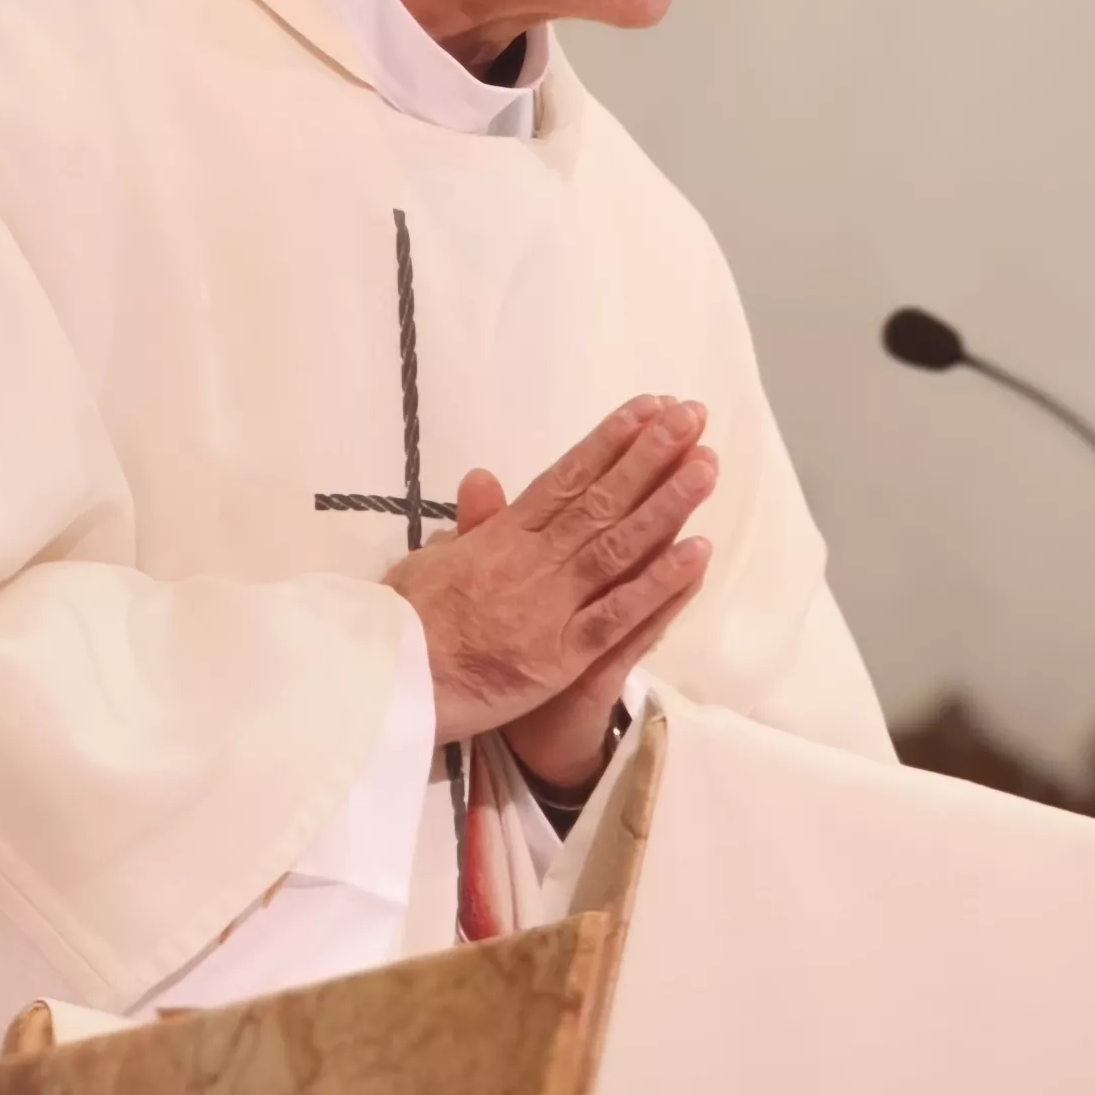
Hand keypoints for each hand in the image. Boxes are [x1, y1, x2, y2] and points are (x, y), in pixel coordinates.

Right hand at [381, 396, 717, 747]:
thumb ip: (468, 526)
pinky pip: (619, 615)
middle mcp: (531, 561)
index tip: (647, 409)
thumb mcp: (427, 562)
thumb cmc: (401, 628)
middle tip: (692, 415)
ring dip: (666, 503)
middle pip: (600, 499)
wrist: (388, 686)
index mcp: (500, 537)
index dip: (609, 442)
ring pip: (617, 546)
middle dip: (650, 456)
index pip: (564, 478)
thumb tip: (484, 478)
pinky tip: (696, 551)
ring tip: (706, 464)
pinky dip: (658, 584)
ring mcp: (550, 606)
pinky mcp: (561, 655)